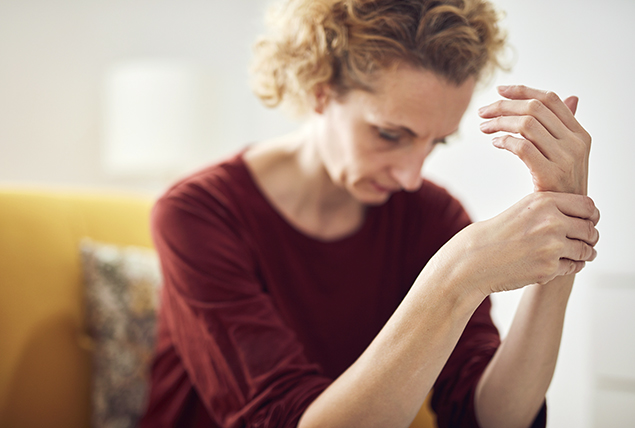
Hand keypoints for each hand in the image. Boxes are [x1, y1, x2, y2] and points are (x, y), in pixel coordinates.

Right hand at [437, 192, 599, 295]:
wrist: (474, 258)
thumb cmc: (497, 234)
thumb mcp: (524, 209)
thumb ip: (552, 209)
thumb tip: (586, 217)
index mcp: (545, 202)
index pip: (587, 207)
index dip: (592, 217)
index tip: (589, 223)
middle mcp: (551, 221)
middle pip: (590, 229)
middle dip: (589, 238)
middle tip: (585, 242)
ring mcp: (551, 246)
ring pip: (585, 250)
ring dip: (584, 254)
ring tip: (575, 255)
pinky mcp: (548, 268)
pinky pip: (573, 267)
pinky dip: (569, 267)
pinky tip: (558, 265)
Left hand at [478, 85, 590, 194]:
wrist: (568, 221)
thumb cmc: (562, 188)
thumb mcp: (569, 155)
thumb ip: (565, 128)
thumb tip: (571, 97)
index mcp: (580, 134)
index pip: (550, 100)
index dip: (523, 91)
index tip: (499, 91)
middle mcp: (576, 143)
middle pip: (534, 109)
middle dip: (503, 106)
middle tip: (482, 111)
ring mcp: (565, 159)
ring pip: (526, 125)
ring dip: (499, 123)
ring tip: (483, 127)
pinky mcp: (550, 174)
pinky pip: (522, 147)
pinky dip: (505, 141)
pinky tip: (494, 143)